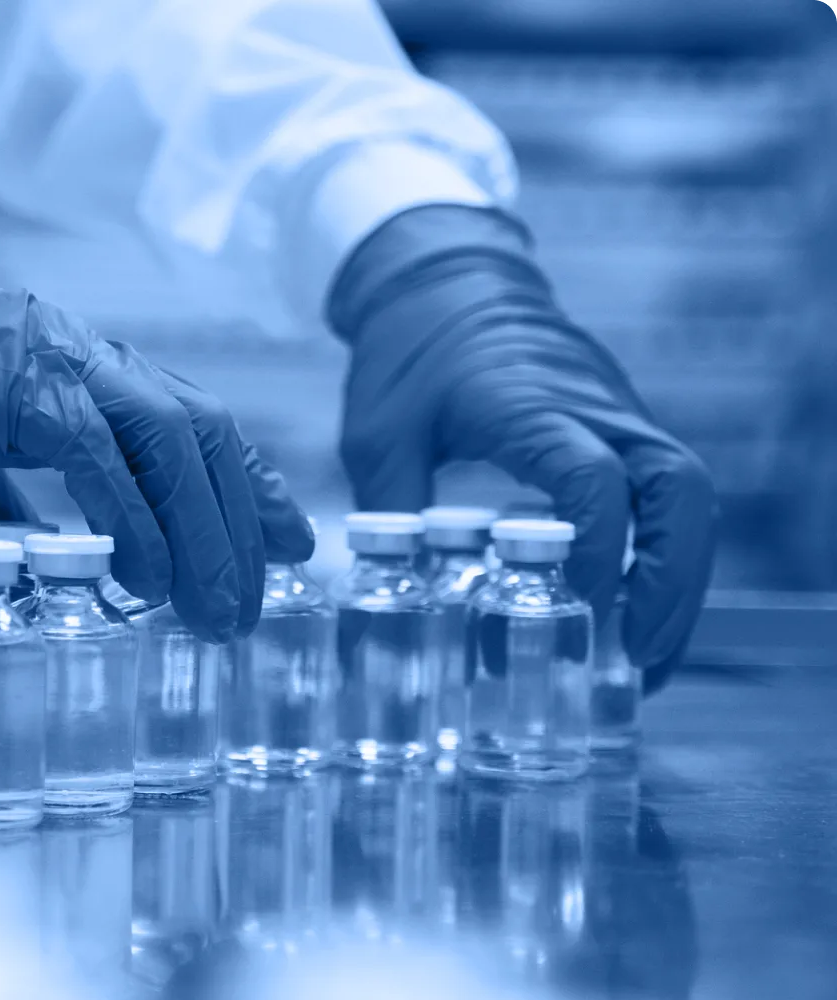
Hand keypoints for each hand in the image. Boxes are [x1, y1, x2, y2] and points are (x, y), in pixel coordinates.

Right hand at [0, 284, 312, 641]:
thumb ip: (51, 506)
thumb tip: (86, 566)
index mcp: (98, 379)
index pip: (202, 429)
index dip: (255, 485)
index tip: (295, 542)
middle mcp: (94, 364)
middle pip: (207, 436)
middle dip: (241, 524)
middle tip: (249, 609)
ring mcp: (60, 365)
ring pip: (173, 440)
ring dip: (204, 532)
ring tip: (215, 612)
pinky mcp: (22, 387)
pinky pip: (98, 455)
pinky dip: (131, 520)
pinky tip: (145, 580)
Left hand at [330, 207, 716, 690]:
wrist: (446, 276)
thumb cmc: (410, 350)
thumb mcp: (379, 437)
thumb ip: (393, 517)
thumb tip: (403, 597)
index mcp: (532, 407)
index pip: (596, 482)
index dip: (598, 554)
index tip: (578, 610)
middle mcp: (597, 409)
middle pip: (682, 490)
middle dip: (675, 581)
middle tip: (643, 653)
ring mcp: (620, 415)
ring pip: (688, 497)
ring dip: (680, 579)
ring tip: (647, 656)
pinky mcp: (622, 427)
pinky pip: (667, 495)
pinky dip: (663, 557)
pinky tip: (633, 610)